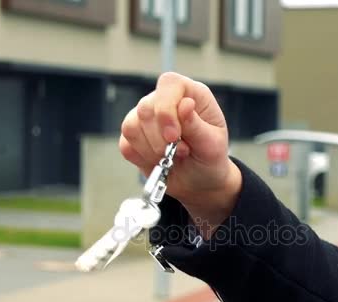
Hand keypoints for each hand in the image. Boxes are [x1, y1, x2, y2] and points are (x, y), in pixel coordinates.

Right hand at [119, 72, 241, 236]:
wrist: (199, 181)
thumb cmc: (210, 159)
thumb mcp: (211, 146)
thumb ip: (197, 126)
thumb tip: (185, 104)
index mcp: (192, 94)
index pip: (169, 84)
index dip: (166, 109)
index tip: (174, 136)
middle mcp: (166, 100)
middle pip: (146, 108)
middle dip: (159, 138)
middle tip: (180, 152)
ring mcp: (147, 117)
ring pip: (131, 126)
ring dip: (151, 150)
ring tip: (172, 158)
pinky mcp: (135, 136)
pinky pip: (125, 144)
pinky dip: (142, 158)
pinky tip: (159, 161)